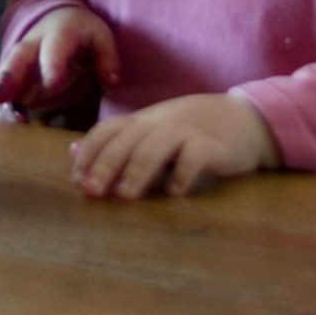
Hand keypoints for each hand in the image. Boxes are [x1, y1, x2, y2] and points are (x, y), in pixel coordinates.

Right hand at [0, 6, 118, 114]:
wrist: (59, 18)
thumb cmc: (82, 31)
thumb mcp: (101, 37)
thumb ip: (107, 58)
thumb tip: (112, 82)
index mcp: (59, 33)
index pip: (54, 48)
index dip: (52, 65)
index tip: (52, 83)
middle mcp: (34, 43)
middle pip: (19, 57)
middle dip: (9, 75)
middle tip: (1, 95)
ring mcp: (22, 58)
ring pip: (6, 72)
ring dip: (1, 91)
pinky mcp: (15, 72)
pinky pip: (5, 86)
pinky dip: (3, 102)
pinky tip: (4, 118)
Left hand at [69, 94, 277, 199]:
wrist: (245, 118)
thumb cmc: (191, 131)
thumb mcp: (150, 132)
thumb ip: (114, 143)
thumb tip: (71, 152)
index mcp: (142, 121)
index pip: (107, 131)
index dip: (89, 153)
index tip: (77, 181)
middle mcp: (160, 122)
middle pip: (127, 139)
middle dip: (106, 164)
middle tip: (93, 191)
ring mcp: (187, 130)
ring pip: (157, 145)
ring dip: (138, 170)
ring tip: (126, 195)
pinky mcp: (214, 145)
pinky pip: (196, 156)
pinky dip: (183, 173)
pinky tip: (175, 193)